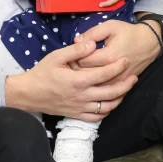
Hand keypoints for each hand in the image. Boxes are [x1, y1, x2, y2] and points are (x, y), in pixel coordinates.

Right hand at [5, 40, 137, 121]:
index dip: (118, 66)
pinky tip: (111, 104)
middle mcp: (82, 96)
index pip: (105, 74)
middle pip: (111, 93)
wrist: (29, 94)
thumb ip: (76, 50)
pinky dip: (108, 111)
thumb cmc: (42, 73)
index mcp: (78, 81)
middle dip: (125, 84)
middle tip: (134, 76)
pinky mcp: (77, 115)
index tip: (126, 59)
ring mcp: (80, 108)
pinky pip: (98, 117)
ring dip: (120, 98)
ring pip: (107, 107)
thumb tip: (92, 44)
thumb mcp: (56, 56)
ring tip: (126, 89)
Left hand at [74, 19, 160, 79]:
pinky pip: (105, 90)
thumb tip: (76, 40)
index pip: (83, 62)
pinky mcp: (121, 85)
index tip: (72, 53)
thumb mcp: (110, 26)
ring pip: (94, 86)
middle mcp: (113, 72)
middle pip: (86, 76)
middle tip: (72, 62)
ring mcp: (118, 81)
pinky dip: (96, 85)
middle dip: (77, 69)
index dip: (74, 57)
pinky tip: (91, 78)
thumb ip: (92, 33)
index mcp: (109, 56)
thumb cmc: (128, 33)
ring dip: (85, 79)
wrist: (148, 43)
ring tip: (79, 70)